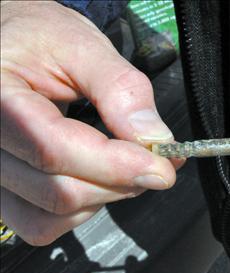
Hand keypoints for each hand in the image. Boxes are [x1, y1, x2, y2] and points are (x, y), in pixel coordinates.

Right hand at [1, 1, 178, 244]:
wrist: (12, 46)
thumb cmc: (39, 39)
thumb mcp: (81, 46)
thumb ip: (121, 90)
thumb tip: (155, 139)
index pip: (54, 150)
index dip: (116, 165)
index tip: (162, 167)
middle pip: (58, 192)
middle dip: (119, 182)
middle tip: (153, 163)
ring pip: (51, 216)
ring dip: (102, 198)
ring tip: (123, 166)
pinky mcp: (3, 192)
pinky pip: (41, 224)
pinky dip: (81, 210)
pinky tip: (97, 179)